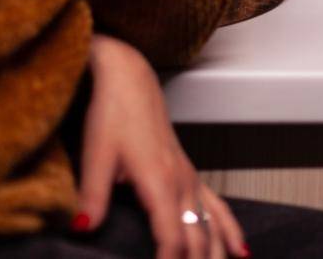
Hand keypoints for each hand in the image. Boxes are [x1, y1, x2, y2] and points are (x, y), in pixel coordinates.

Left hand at [76, 34, 246, 258]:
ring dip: (218, 255)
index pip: (172, 236)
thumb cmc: (112, 114)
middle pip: (198, 237)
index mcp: (160, 180)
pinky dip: (230, 231)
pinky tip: (241, 251)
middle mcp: (182, 182)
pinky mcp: (190, 173)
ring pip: (213, 225)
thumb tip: (82, 230)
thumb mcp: (95, 154)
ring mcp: (190, 177)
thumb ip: (91, 195)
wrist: (129, 80)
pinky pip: (218, 207)